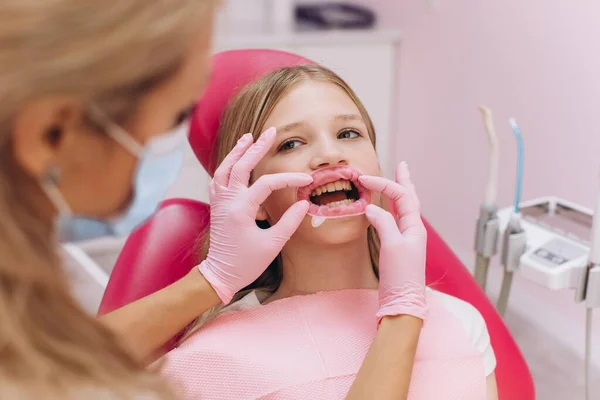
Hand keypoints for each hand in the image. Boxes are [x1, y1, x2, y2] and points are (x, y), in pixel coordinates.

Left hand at [198, 127, 312, 303]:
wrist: (219, 274)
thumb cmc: (246, 263)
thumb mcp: (272, 245)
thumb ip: (289, 222)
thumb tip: (303, 204)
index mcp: (242, 209)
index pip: (268, 184)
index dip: (289, 179)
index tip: (306, 181)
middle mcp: (227, 201)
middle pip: (241, 166)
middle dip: (257, 148)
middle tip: (270, 131)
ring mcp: (219, 202)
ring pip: (224, 168)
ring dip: (237, 151)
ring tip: (248, 137)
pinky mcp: (216, 206)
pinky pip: (218, 179)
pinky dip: (226, 165)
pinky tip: (234, 159)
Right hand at [358, 162, 426, 320]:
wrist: (402, 303)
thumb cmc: (400, 276)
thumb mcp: (392, 246)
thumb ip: (383, 223)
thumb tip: (371, 208)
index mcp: (415, 227)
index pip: (402, 196)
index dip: (384, 184)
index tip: (365, 179)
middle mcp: (414, 230)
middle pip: (410, 199)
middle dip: (404, 181)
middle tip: (401, 165)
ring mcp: (407, 239)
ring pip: (404, 209)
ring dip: (400, 193)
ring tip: (398, 181)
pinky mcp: (398, 248)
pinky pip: (396, 221)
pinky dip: (391, 209)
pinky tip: (387, 209)